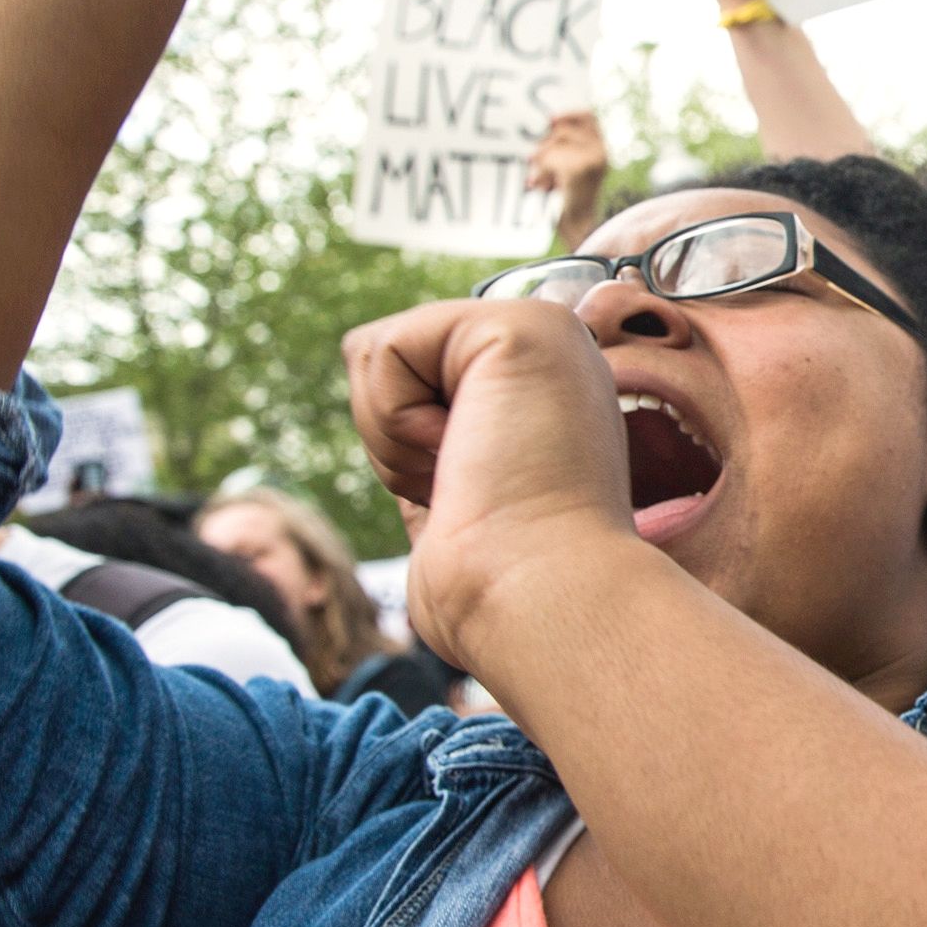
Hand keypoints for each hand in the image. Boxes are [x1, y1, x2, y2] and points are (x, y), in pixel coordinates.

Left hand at [341, 298, 635, 668]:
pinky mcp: (519, 324)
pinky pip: (381, 352)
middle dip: (397, 443)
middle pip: (388, 365)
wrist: (541, 602)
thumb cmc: (502, 587)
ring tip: (471, 472)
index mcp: (541, 394)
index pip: (417, 383)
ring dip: (394, 437)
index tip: (475, 501)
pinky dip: (395, 422)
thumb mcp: (455, 501)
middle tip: (472, 486)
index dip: (413, 455)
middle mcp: (550, 353)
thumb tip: (386, 414)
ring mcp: (545, 330)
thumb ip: (435, 444)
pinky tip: (464, 454)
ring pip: (376, 353)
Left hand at [527, 110, 610, 248]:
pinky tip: (538, 185)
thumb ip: (563, 149)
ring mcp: (593, 161)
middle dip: (544, 145)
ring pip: (556, 144)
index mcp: (601, 150)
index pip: (588, 116)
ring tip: (538, 179)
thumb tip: (546, 126)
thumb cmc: (569, 201)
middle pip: (564, 130)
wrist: (579, 230)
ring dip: (541, 161)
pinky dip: (542, 173)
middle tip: (532, 160)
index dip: (568, 114)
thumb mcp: (568, 168)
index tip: (550, 119)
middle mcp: (601, 153)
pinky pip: (552, 160)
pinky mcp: (579, 171)